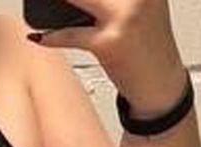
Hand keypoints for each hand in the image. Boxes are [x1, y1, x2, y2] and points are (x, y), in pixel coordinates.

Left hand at [28, 0, 186, 113]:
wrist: (161, 85)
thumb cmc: (148, 46)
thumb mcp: (143, 6)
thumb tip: (74, 0)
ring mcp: (124, 17)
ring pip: (77, 0)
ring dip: (53, 3)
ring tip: (42, 3)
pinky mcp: (109, 43)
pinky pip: (71, 35)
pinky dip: (51, 36)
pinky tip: (39, 35)